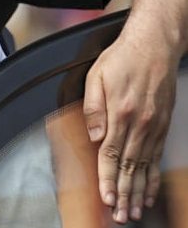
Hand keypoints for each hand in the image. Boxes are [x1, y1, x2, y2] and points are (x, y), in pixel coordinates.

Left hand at [83, 23, 178, 223]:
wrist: (155, 45)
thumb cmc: (122, 58)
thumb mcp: (96, 76)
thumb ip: (92, 108)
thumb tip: (92, 136)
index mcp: (120, 112)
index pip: (111, 154)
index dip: (107, 179)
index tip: (106, 198)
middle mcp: (140, 123)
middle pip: (130, 166)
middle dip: (124, 193)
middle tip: (121, 217)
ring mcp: (154, 126)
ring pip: (145, 166)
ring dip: (139, 191)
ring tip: (135, 212)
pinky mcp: (163, 125)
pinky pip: (157, 157)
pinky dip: (153, 177)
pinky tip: (150, 192)